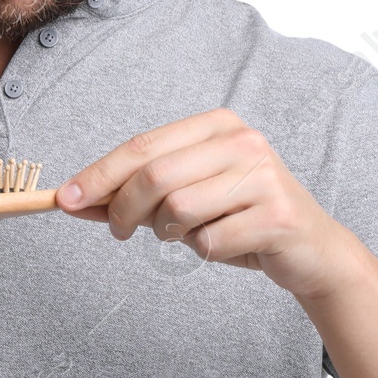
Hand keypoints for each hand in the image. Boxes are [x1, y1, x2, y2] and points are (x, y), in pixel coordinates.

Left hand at [55, 108, 353, 298]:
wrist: (312, 250)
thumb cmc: (238, 219)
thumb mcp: (185, 197)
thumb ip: (133, 194)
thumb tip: (72, 200)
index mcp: (216, 125)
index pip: (142, 146)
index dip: (99, 175)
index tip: (65, 199)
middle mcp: (242, 142)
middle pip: (155, 176)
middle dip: (124, 210)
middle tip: (121, 232)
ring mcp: (263, 176)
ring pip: (179, 209)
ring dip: (170, 233)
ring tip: (190, 234)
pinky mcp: (277, 216)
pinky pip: (209, 242)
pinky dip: (205, 252)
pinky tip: (226, 245)